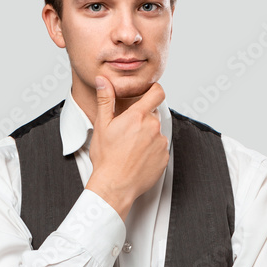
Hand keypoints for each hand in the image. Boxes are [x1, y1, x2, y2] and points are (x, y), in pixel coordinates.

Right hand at [86, 75, 169, 219]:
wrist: (115, 186)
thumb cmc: (106, 158)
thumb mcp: (102, 125)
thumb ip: (106, 100)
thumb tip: (103, 81)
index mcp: (138, 116)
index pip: (157, 93)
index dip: (155, 89)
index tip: (150, 92)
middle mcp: (152, 127)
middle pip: (152, 115)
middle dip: (142, 119)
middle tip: (127, 132)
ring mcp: (160, 143)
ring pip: (156, 132)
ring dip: (146, 136)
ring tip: (130, 148)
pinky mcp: (164, 157)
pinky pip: (160, 148)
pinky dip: (151, 150)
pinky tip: (137, 158)